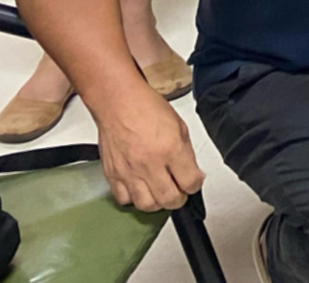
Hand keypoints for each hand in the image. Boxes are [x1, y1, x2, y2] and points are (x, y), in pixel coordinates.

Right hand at [96, 85, 203, 212]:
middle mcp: (150, 164)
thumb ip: (186, 153)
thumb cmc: (147, 108)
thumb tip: (192, 173)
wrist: (118, 102)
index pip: (190, 183)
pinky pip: (124, 199)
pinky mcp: (113, 175)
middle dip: (179, 198)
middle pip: (170, 199)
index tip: (194, 182)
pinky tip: (140, 189)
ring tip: (161, 192)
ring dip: (157, 202)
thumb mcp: (179, 126)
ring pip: (147, 205)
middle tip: (179, 191)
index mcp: (171, 149)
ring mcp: (129, 172)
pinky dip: (134, 198)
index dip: (195, 185)